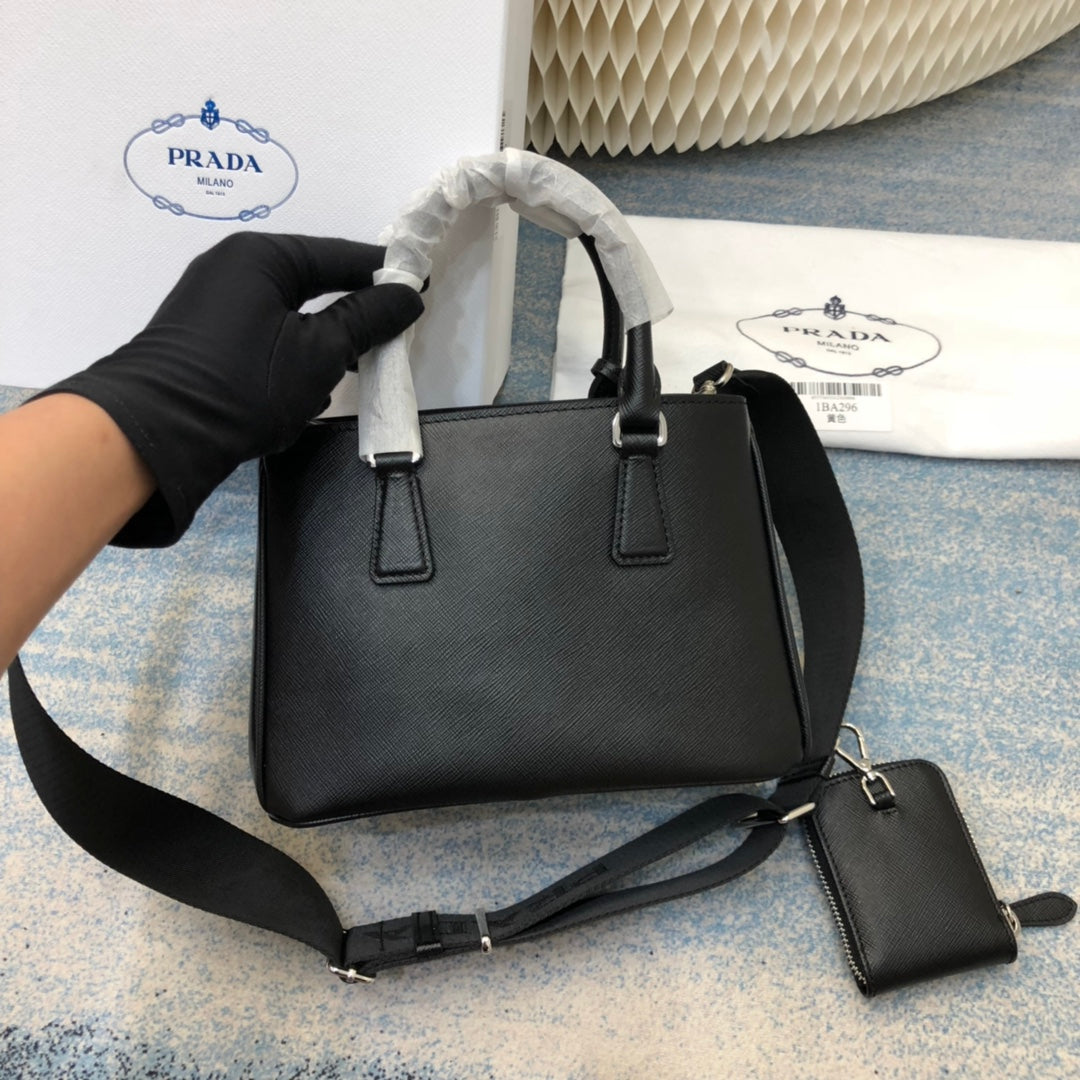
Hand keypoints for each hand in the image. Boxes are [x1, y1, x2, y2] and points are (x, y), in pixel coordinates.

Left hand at [39, 232, 423, 545]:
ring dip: (321, 335)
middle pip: (310, 280)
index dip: (383, 274)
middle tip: (390, 330)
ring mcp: (210, 301)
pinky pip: (262, 330)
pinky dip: (290, 349)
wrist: (159, 432)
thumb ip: (367, 320)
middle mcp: (231, 266)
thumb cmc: (246, 384)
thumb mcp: (321, 352)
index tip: (420, 285)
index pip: (339, 256)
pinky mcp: (200, 335)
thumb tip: (408, 295)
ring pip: (286, 309)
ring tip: (354, 363)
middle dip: (351, 308)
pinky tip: (306, 380)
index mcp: (262, 256)